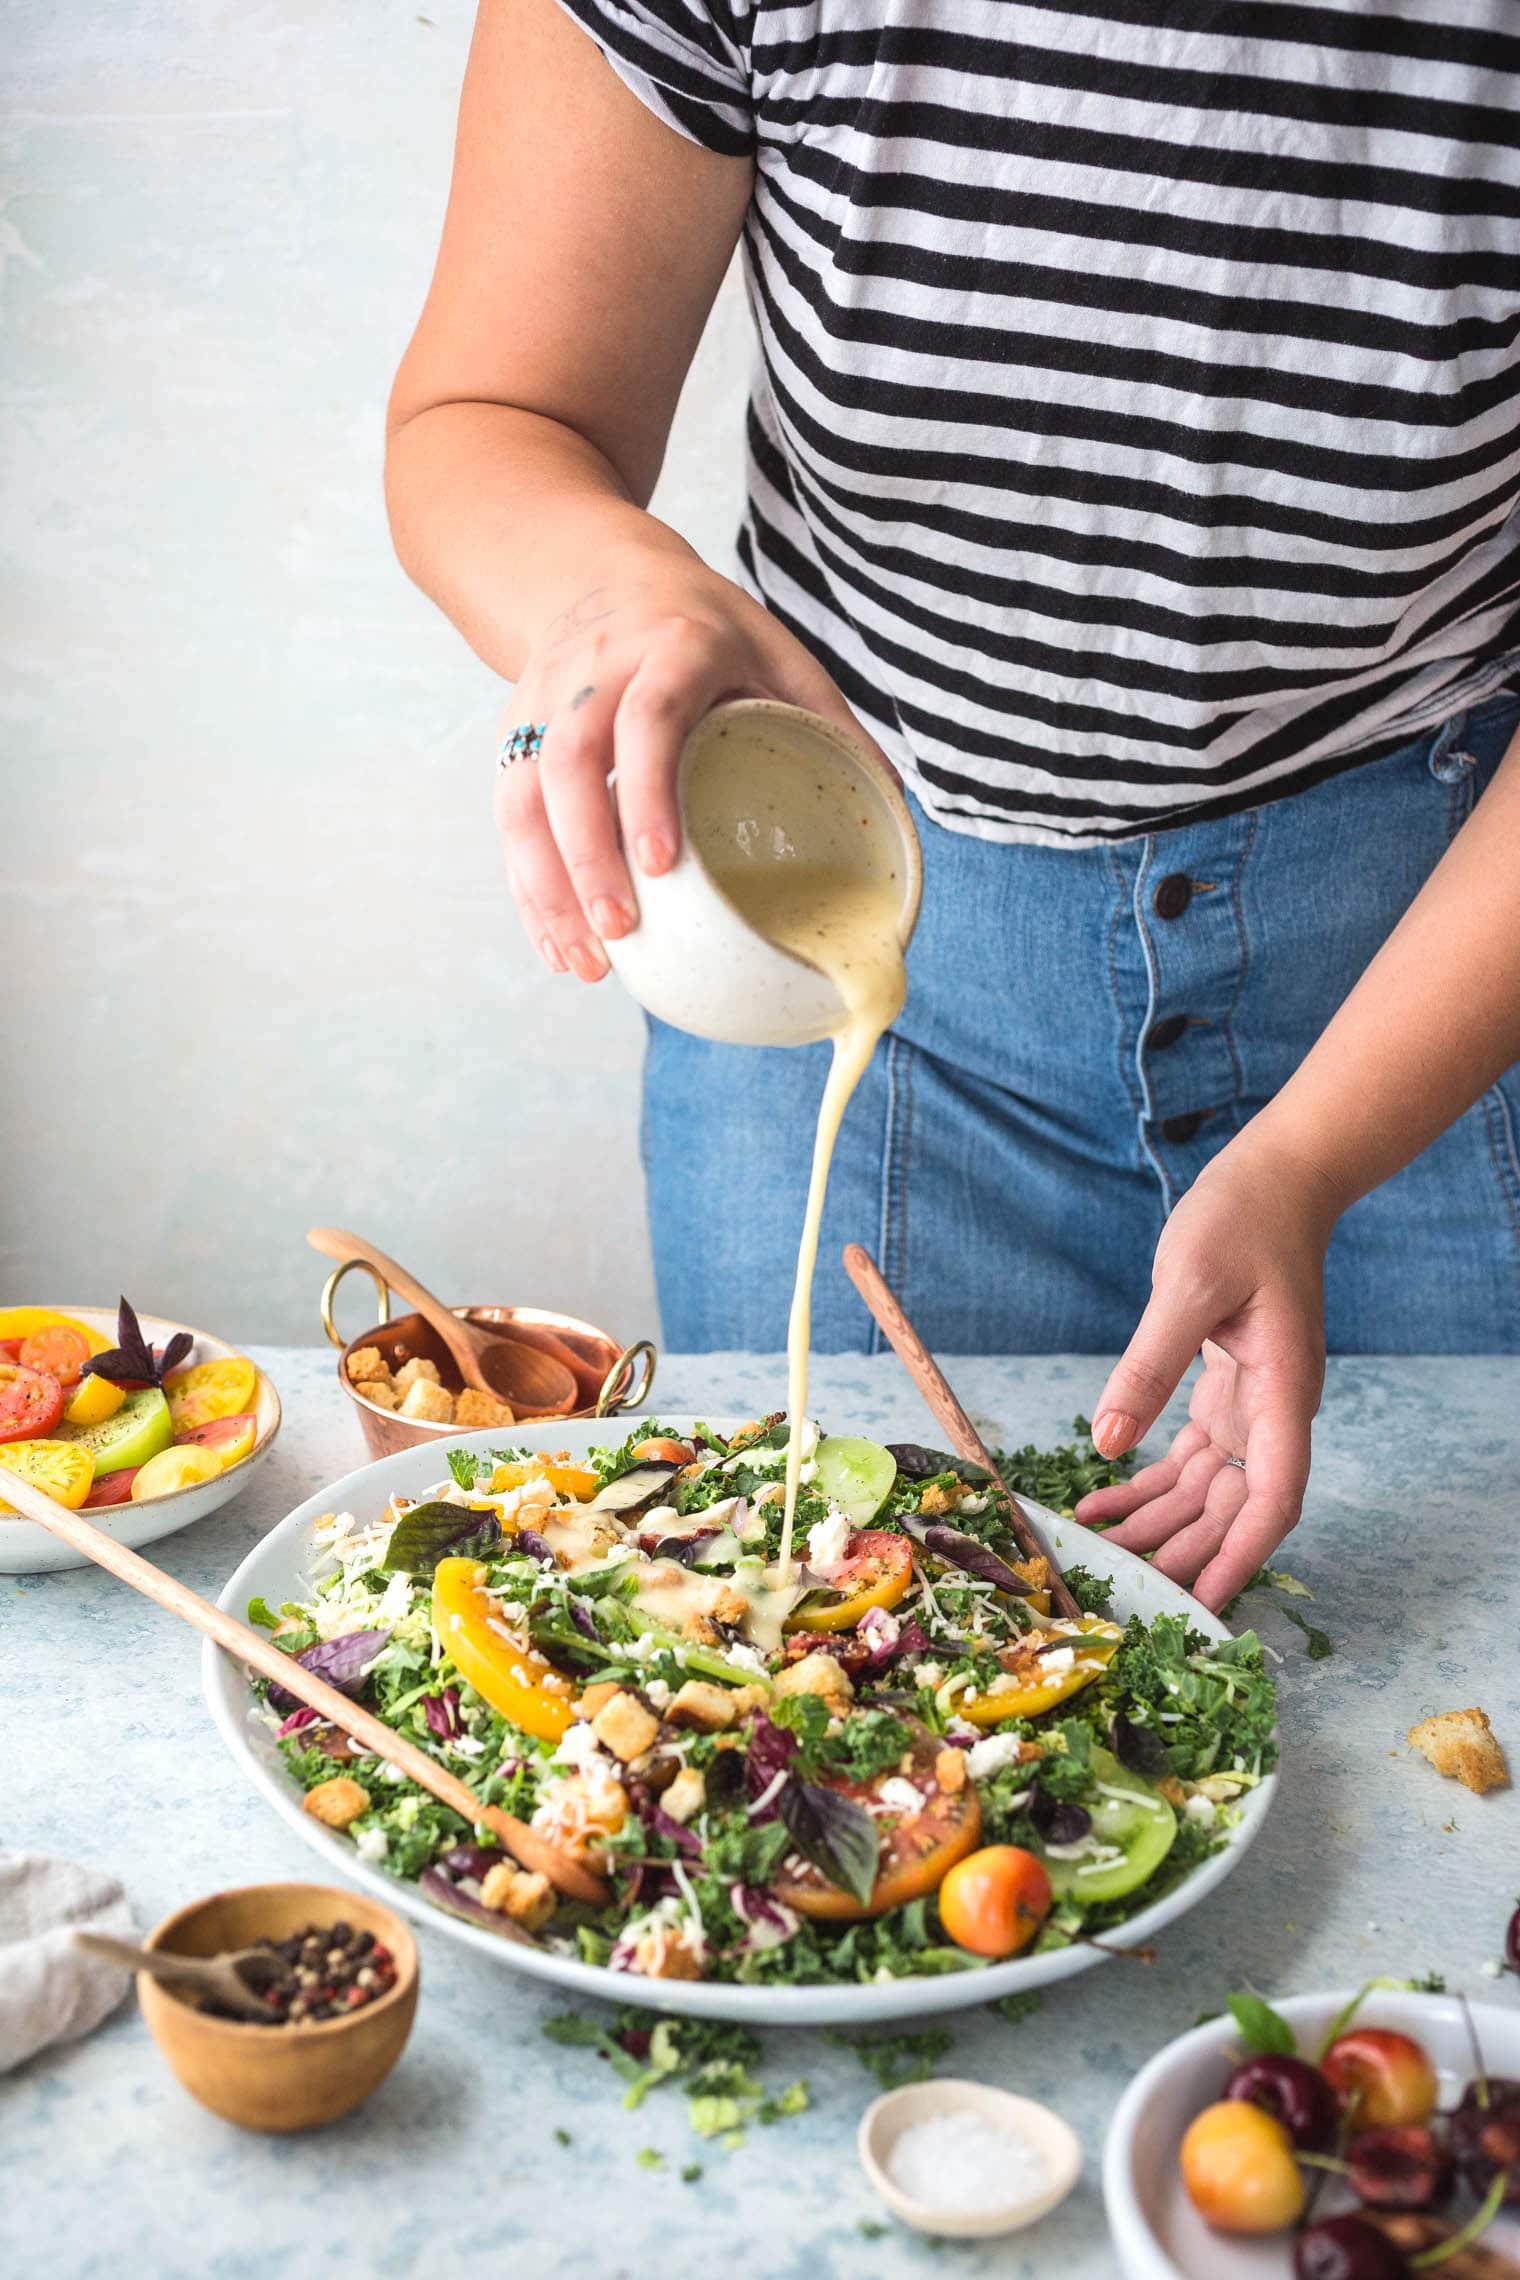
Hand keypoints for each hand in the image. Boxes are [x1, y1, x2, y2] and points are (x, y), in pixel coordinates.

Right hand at [493, 549, 870, 981]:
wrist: (601, 571)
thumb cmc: (708, 629)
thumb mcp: (778, 653)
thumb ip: (830, 725)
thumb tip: (893, 813)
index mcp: (673, 646)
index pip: (646, 719)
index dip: (648, 792)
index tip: (662, 866)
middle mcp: (595, 671)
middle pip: (567, 764)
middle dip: (585, 855)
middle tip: (619, 931)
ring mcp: (543, 702)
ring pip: (521, 796)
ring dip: (546, 885)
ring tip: (587, 963)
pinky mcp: (514, 735)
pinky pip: (507, 817)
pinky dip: (528, 888)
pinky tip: (558, 945)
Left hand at [1073, 1130, 1340, 1610]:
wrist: (1274, 1182)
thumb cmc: (1242, 1222)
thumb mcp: (1187, 1286)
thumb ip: (1148, 1365)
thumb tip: (1105, 1441)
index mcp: (1283, 1392)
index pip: (1273, 1497)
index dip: (1241, 1555)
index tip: (1203, 1601)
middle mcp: (1272, 1411)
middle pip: (1232, 1508)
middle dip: (1182, 1553)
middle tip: (1123, 1590)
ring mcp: (1249, 1405)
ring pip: (1205, 1491)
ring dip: (1156, 1524)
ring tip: (1096, 1550)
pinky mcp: (1223, 1391)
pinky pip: (1187, 1457)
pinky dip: (1145, 1482)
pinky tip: (1099, 1499)